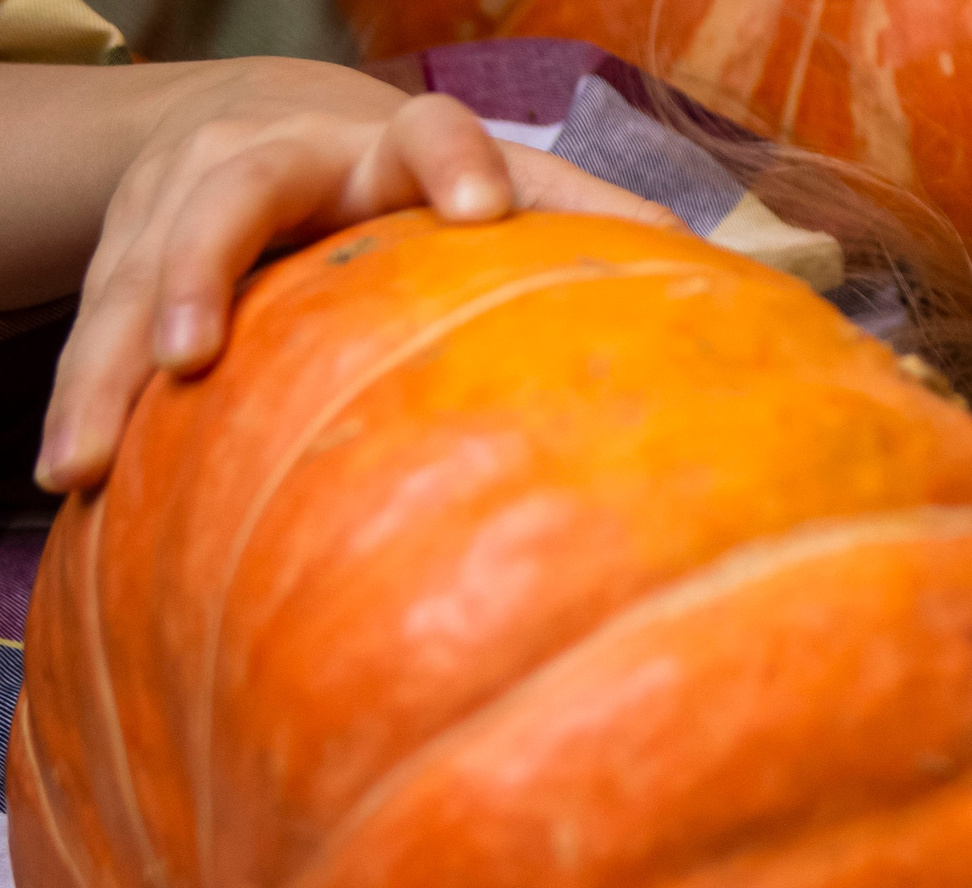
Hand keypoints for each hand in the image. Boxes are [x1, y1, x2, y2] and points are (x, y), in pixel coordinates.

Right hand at [34, 56, 678, 494]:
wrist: (262, 127)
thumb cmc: (417, 184)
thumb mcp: (501, 186)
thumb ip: (586, 222)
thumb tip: (708, 274)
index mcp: (392, 147)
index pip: (432, 134)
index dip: (455, 164)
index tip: (478, 209)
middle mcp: (277, 160)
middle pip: (230, 195)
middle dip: (201, 267)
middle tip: (195, 350)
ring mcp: (185, 206)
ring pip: (136, 277)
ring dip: (108, 367)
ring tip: (82, 461)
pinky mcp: (128, 256)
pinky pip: (96, 332)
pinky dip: (80, 403)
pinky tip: (67, 481)